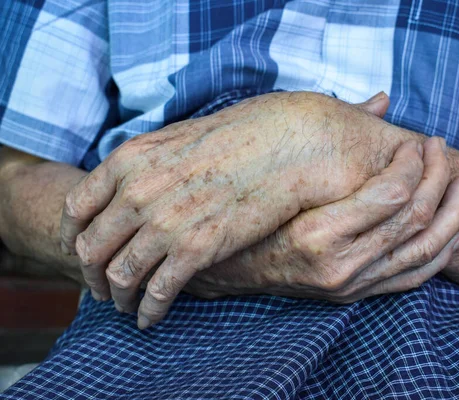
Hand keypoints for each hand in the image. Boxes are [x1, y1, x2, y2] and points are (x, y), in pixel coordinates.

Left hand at [60, 92, 408, 327]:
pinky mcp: (196, 248)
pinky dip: (148, 310)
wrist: (284, 145)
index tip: (80, 254)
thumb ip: (146, 164)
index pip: (78, 208)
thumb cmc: (239, 138)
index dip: (73, 239)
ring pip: (121, 275)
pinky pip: (158, 291)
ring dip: (118, 298)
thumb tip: (131, 188)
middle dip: (92, 276)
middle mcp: (138, 191)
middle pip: (92, 248)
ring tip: (127, 307)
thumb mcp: (179, 139)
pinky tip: (151, 318)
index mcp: (130, 160)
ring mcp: (166, 221)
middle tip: (102, 290)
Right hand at [186, 137, 458, 301]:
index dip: (412, 163)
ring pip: (424, 250)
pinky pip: (414, 277)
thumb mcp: (287, 178)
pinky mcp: (356, 294)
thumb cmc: (252, 215)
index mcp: (316, 233)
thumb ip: (338, 138)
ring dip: (452, 214)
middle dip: (437, 178)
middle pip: (413, 219)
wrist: (228, 270)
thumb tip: (381, 99)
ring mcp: (350, 285)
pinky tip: (456, 228)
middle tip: (440, 150)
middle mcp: (338, 266)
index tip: (413, 142)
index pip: (390, 195)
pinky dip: (442, 252)